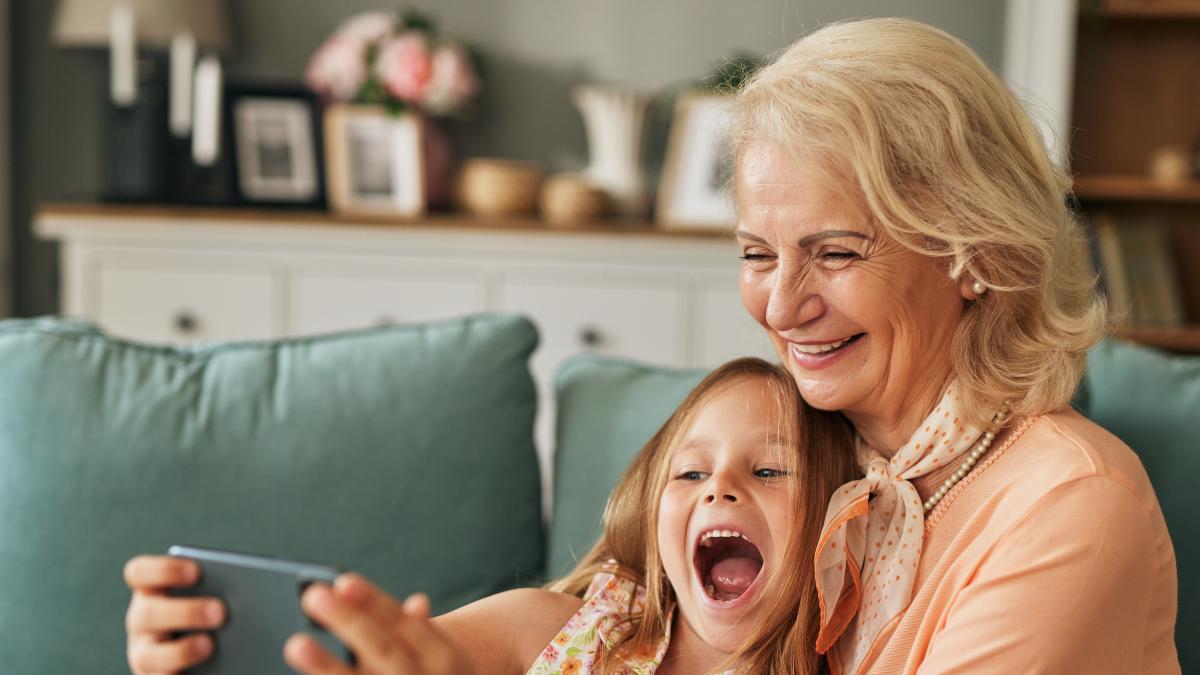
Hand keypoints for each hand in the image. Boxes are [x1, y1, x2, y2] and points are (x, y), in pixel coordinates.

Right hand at [123, 555, 225, 673]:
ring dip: (182, 651)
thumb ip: (222, 588)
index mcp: (152, 589)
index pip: (140, 573)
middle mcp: (141, 620)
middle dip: (186, 612)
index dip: (164, 570)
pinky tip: (198, 673)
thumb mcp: (214, 596)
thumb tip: (250, 590)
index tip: (196, 572)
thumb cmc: (213, 610)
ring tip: (211, 646)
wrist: (207, 652)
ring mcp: (144, 652)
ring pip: (150, 655)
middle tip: (220, 612)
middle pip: (148, 613)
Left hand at [285, 573, 474, 674]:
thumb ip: (420, 631)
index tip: (343, 580)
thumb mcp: (441, 657)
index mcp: (444, 659)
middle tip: (313, 596)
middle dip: (350, 624)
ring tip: (297, 644)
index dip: (375, 602)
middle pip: (384, 650)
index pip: (404, 624)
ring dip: (329, 667)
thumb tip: (417, 602)